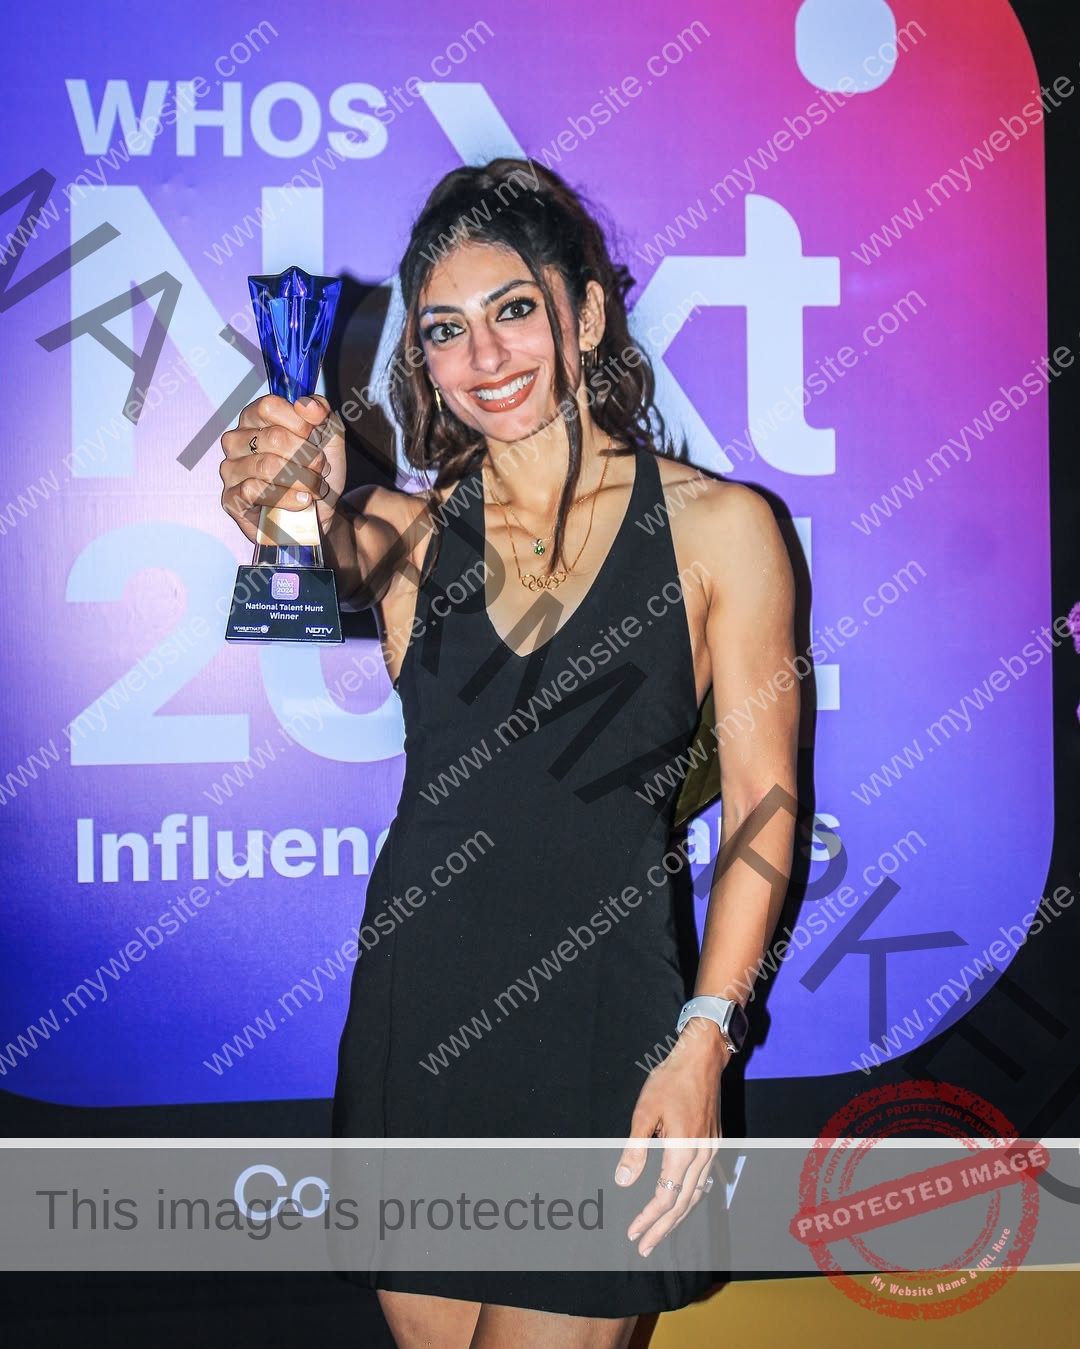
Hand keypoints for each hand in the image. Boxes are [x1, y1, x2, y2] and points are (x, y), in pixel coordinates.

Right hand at [219, 394, 345, 543]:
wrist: (319, 513)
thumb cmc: (317, 472)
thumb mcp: (329, 437)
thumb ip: (321, 412)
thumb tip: (307, 405)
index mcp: (255, 418)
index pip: (268, 405)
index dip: (299, 422)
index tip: (314, 437)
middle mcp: (237, 440)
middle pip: (273, 437)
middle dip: (307, 456)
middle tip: (320, 468)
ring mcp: (231, 469)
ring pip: (267, 466)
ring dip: (302, 479)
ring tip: (315, 487)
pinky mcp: (231, 498)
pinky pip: (255, 491)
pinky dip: (287, 497)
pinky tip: (302, 501)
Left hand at [614, 1020, 728, 1257]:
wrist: (701, 1059)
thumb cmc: (669, 1081)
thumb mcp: (645, 1112)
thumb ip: (634, 1150)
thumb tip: (623, 1182)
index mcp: (683, 1150)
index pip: (664, 1196)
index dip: (648, 1218)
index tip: (632, 1233)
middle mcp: (701, 1156)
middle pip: (682, 1203)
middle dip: (662, 1228)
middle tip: (644, 1248)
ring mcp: (712, 1150)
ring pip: (695, 1195)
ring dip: (678, 1217)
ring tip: (660, 1233)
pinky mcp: (714, 1143)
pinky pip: (704, 1181)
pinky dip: (691, 1198)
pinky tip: (682, 1204)